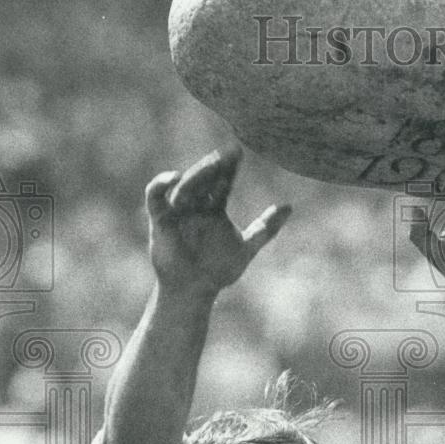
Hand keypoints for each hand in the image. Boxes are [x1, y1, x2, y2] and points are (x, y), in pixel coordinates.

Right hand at [144, 146, 290, 298]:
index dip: (229, 168)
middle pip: (204, 180)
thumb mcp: (247, 247)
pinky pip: (155, 196)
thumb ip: (266, 228)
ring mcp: (177, 211)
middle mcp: (195, 206)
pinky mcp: (160, 219)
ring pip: (185, 185)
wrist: (195, 290)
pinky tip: (175, 176)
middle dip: (215, 166)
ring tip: (212, 163)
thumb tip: (289, 206)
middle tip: (227, 154)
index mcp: (213, 208)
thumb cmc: (218, 270)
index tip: (238, 152)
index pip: (222, 182)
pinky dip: (161, 184)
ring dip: (197, 174)